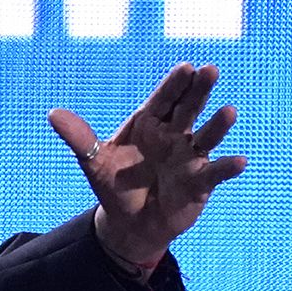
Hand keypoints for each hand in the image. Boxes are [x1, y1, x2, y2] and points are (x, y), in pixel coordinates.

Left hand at [47, 63, 246, 268]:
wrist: (129, 223)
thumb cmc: (114, 185)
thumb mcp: (94, 162)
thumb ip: (79, 138)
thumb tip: (52, 114)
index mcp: (149, 124)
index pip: (163, 99)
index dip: (174, 84)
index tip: (186, 67)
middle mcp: (174, 135)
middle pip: (188, 109)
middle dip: (199, 91)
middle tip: (210, 70)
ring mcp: (189, 157)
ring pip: (206, 137)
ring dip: (218, 125)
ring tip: (228, 112)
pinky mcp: (200, 182)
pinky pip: (215, 173)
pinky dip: (227, 168)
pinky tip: (239, 161)